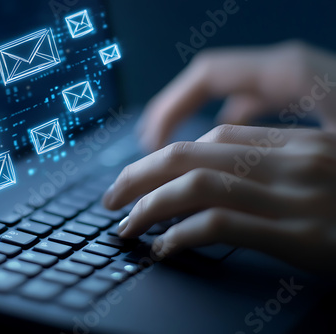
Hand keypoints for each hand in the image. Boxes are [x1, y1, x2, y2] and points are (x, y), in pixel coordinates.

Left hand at [103, 125, 335, 275]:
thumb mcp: (330, 177)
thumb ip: (285, 168)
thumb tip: (228, 176)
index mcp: (301, 144)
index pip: (216, 137)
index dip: (170, 156)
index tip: (144, 178)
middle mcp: (293, 161)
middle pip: (191, 152)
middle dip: (138, 174)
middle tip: (110, 198)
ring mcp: (295, 195)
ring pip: (195, 183)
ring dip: (147, 204)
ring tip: (124, 225)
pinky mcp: (300, 235)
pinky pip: (220, 224)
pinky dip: (181, 234)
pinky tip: (164, 249)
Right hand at [137, 40, 335, 151]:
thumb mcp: (326, 146)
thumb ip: (271, 154)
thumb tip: (215, 177)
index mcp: (289, 71)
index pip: (207, 76)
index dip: (170, 108)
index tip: (151, 144)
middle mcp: (285, 69)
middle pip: (209, 80)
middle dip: (172, 111)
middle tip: (148, 145)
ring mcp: (293, 82)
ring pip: (228, 92)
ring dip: (196, 117)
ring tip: (172, 148)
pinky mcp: (303, 97)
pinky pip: (250, 104)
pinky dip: (225, 124)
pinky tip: (219, 149)